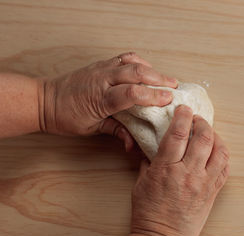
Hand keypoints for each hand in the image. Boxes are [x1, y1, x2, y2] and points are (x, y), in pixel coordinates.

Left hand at [38, 52, 177, 150]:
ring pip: (131, 62)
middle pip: (136, 72)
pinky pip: (123, 58)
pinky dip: (138, 61)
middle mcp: (102, 79)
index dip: (153, 95)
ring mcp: (101, 68)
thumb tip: (134, 145)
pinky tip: (146, 69)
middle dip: (159, 79)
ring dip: (152, 68)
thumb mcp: (92, 129)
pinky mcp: (100, 64)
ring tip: (165, 78)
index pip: (132, 93)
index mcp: (100, 99)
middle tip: (175, 87)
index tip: (169, 100)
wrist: (45, 100)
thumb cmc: (67, 117)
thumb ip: (117, 132)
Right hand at [130, 105, 229, 235]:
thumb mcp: (141, 183)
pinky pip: (225, 169)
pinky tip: (216, 152)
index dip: (183, 116)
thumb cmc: (149, 213)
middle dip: (202, 122)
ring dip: (216, 137)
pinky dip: (223, 156)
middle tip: (197, 119)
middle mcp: (188, 174)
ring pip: (220, 151)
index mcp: (167, 169)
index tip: (184, 109)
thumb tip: (154, 144)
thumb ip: (149, 160)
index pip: (178, 133)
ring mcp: (204, 183)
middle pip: (203, 138)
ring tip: (209, 134)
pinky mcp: (213, 192)